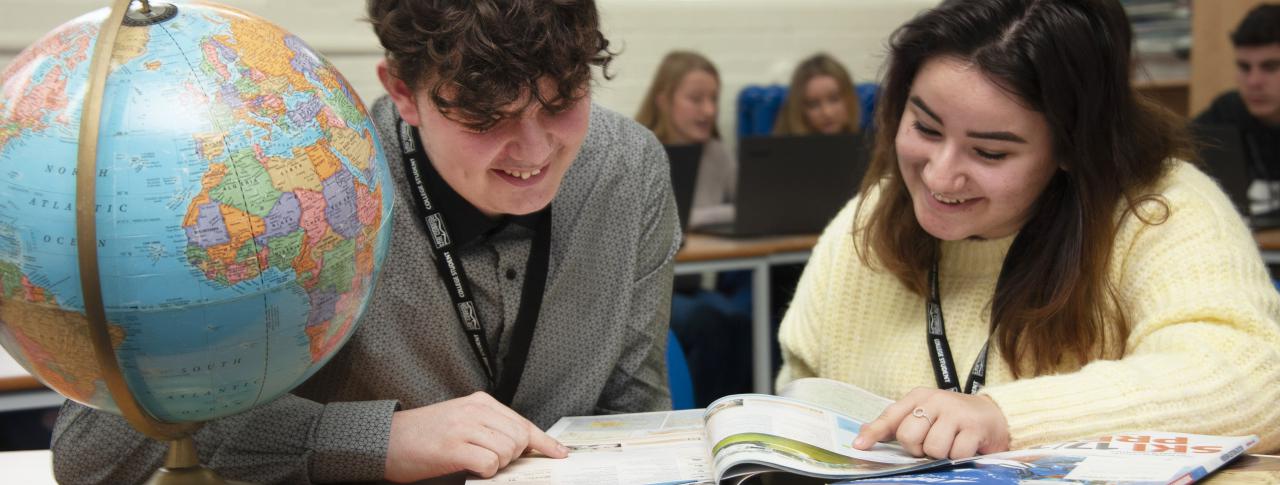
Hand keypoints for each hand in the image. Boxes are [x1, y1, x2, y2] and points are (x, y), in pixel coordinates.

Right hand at [384, 391, 568, 481]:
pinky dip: (485, 472)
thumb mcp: (461, 422)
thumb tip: (523, 447)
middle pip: (519, 437)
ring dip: (497, 464)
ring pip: (507, 451)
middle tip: (492, 460)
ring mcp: (464, 427)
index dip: (544, 441)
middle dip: (514, 455)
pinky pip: (489, 464)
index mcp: (480, 402)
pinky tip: (470, 467)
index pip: (523, 422)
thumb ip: (490, 428)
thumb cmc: (424, 435)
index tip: (559, 454)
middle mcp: (475, 410)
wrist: (387, 440)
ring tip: (476, 461)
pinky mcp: (453, 447)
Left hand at [853, 387, 1009, 459]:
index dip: (874, 432)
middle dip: (917, 448)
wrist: (995, 414)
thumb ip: (897, 423)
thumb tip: (863, 434)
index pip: (891, 416)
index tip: (860, 446)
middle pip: (908, 436)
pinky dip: (958, 456)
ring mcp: (955, 413)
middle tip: (930, 444)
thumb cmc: (953, 417)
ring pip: (932, 448)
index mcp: (919, 397)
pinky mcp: (974, 427)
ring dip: (940, 454)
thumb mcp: (924, 414)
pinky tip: (965, 445)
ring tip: (950, 443)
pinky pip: (955, 453)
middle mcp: (935, 400)